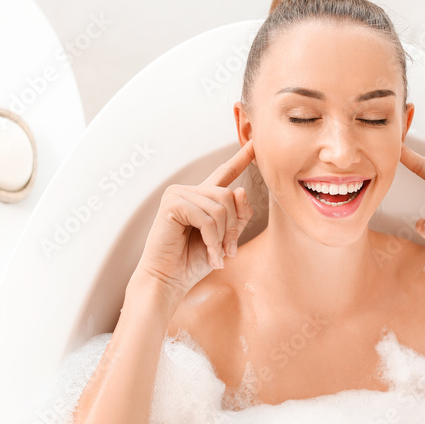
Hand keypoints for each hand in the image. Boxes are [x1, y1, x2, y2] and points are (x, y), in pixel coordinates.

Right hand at [133, 140, 255, 296]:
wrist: (169, 280)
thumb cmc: (192, 262)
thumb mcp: (225, 238)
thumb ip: (237, 215)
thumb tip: (240, 190)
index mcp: (203, 198)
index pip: (225, 173)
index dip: (241, 158)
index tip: (255, 143)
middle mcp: (190, 191)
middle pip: (229, 196)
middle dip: (233, 228)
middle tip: (227, 251)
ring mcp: (178, 194)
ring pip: (221, 207)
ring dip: (222, 237)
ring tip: (215, 255)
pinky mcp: (172, 203)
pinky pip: (207, 218)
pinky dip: (212, 239)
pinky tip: (208, 254)